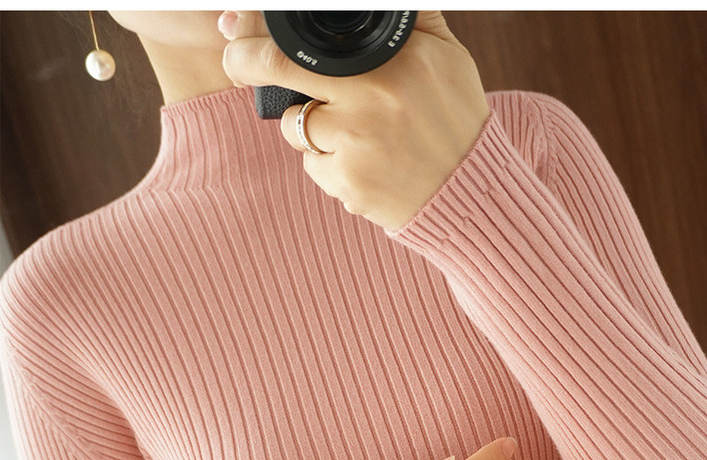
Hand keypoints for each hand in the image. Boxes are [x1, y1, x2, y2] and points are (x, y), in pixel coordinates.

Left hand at [220, 11, 489, 229]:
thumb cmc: (457, 119)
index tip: (235, 26)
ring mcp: (356, 146)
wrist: (471, 194)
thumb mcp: (445, 55)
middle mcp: (370, 101)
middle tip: (236, 60)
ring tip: (351, 130)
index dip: (259, 31)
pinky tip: (362, 163)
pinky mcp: (348, 185)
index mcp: (392, 61)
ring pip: (294, 125)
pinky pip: (312, 165)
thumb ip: (411, 17)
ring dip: (307, 124)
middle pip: (279, 72)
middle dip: (244, 62)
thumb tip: (372, 1)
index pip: (305, 39)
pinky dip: (327, 162)